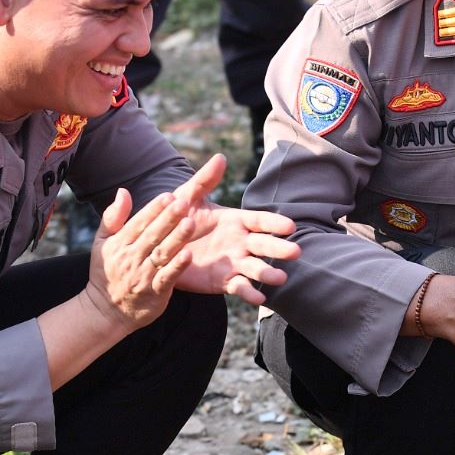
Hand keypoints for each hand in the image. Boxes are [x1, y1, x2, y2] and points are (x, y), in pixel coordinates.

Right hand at [85, 187, 195, 331]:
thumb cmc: (107, 271)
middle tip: (184, 202)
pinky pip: (167, 278)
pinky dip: (177, 267)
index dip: (154, 209)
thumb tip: (123, 191)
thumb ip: (113, 217)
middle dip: (168, 218)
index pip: (139, 223)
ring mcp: (143, 276)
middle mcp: (131, 258)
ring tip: (190, 223)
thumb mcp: (102, 243)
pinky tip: (188, 255)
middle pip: (152, 235)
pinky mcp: (155, 293)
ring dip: (176, 239)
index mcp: (120, 244)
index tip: (169, 195)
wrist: (106, 311)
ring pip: (162, 254)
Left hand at [154, 154, 300, 303]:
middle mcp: (240, 242)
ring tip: (280, 278)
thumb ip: (204, 180)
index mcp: (235, 221)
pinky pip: (240, 287)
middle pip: (264, 245)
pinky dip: (250, 293)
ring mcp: (234, 263)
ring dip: (268, 273)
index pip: (260, 221)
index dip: (274, 224)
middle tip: (295, 252)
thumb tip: (220, 157)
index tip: (290, 226)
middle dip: (279, 249)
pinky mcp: (223, 281)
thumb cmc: (175, 219)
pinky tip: (259, 297)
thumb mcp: (188, 198)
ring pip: (256, 268)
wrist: (159, 247)